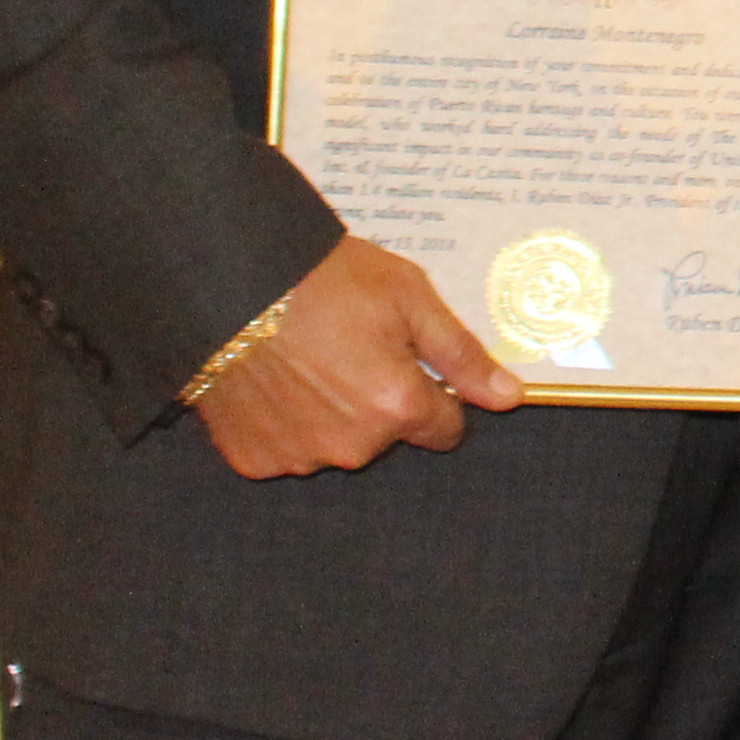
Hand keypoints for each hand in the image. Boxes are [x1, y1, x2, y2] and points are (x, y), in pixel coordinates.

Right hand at [191, 236, 523, 479]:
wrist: (231, 280)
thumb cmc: (326, 280)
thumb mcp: (410, 299)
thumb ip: (462, 355)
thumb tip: (509, 398)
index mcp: (398, 408)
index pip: (445, 429)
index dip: (434, 394)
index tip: (409, 362)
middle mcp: (351, 446)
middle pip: (388, 437)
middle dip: (381, 400)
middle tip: (351, 347)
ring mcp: (298, 457)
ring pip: (337, 445)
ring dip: (332, 415)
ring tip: (308, 360)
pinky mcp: (253, 459)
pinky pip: (287, 450)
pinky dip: (286, 424)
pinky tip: (274, 380)